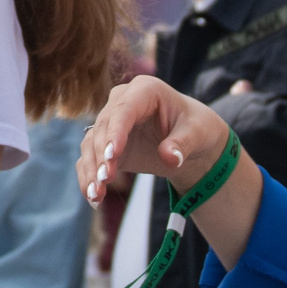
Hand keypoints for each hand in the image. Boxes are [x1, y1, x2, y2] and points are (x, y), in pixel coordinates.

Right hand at [79, 77, 230, 203]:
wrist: (192, 140)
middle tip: (105, 180)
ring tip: (95, 195)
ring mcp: (112, 123)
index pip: (124, 109)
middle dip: (101, 155)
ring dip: (92, 170)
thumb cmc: (196, 128)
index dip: (116, 132)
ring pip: (92, 144)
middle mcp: (122, 102)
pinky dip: (89, 178)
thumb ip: (183, 143)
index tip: (112, 156)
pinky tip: (93, 198)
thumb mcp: (197, 133)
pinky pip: (91, 159)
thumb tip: (170, 158)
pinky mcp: (106, 144)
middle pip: (103, 127)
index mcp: (145, 90)